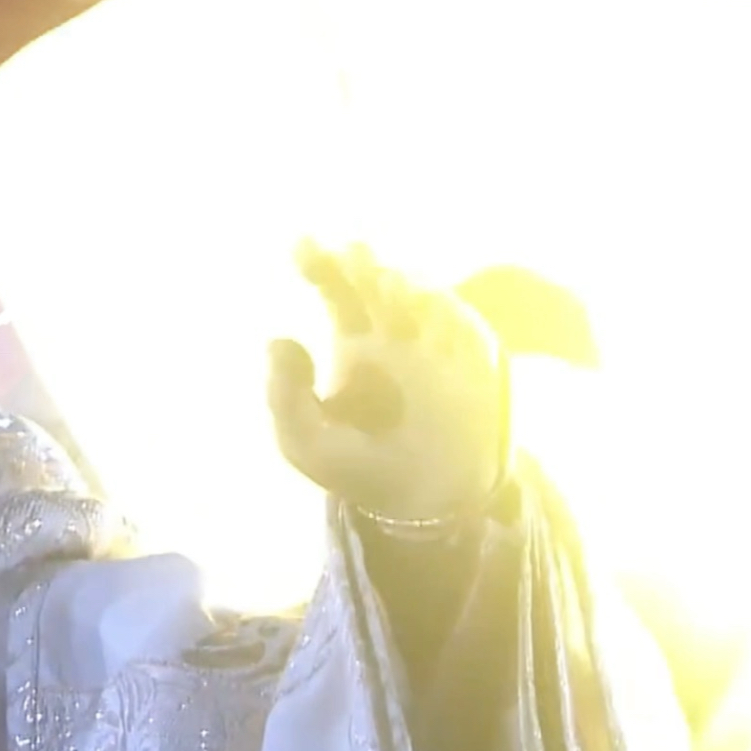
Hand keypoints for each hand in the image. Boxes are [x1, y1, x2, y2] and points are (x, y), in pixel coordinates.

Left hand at [267, 240, 508, 522]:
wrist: (420, 504)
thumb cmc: (357, 468)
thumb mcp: (304, 440)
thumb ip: (285, 394)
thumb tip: (277, 338)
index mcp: (354, 339)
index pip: (335, 288)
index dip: (319, 262)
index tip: (301, 245)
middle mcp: (396, 332)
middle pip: (377, 282)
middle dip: (364, 264)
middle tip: (350, 253)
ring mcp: (438, 348)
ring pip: (423, 298)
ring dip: (406, 285)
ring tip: (384, 281)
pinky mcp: (474, 371)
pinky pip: (467, 334)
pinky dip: (452, 318)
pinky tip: (430, 312)